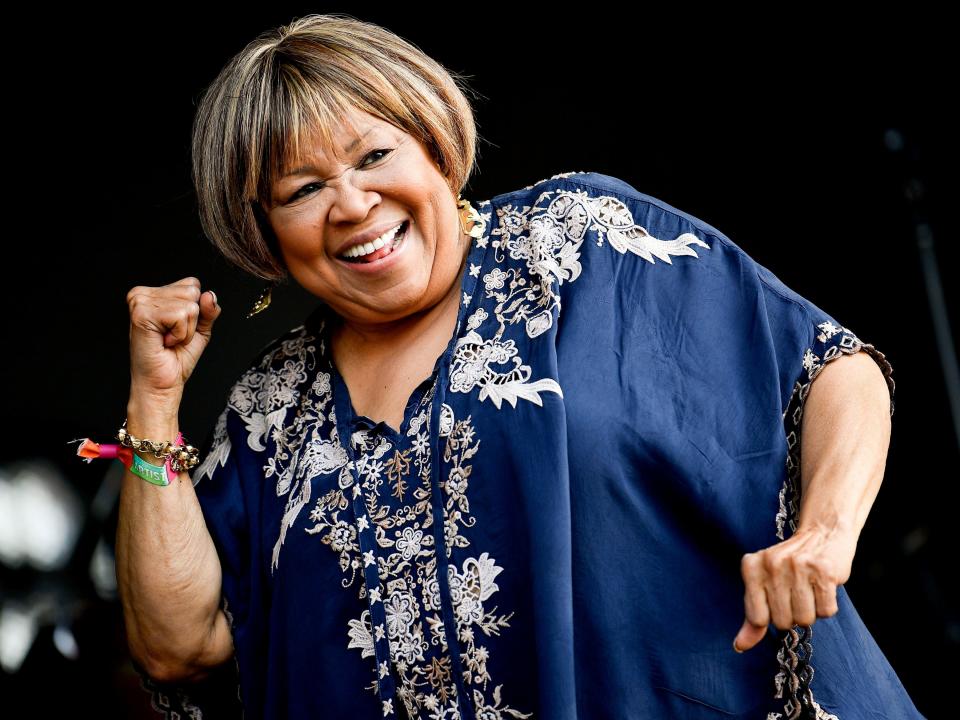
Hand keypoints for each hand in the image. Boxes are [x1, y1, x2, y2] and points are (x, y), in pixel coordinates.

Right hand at [126, 277, 220, 406]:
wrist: (162, 383)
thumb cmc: (176, 358)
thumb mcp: (200, 329)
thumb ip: (208, 310)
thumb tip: (210, 294)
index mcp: (154, 293)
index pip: (192, 284)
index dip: (196, 311)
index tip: (177, 328)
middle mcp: (143, 293)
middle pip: (192, 292)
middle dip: (191, 320)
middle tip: (172, 336)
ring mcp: (140, 302)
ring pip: (189, 305)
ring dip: (186, 329)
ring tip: (168, 340)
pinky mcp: (142, 313)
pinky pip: (181, 315)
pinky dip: (180, 333)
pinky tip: (165, 342)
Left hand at [733, 525, 856, 651]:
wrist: (822, 533)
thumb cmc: (789, 566)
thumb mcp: (763, 585)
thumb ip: (752, 617)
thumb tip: (739, 646)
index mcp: (751, 566)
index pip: (757, 618)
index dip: (771, 617)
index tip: (777, 599)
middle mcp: (771, 564)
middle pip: (782, 622)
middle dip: (792, 615)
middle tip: (797, 593)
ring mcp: (798, 565)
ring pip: (805, 619)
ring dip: (811, 611)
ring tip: (810, 589)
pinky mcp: (824, 570)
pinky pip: (826, 611)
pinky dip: (827, 606)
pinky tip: (823, 587)